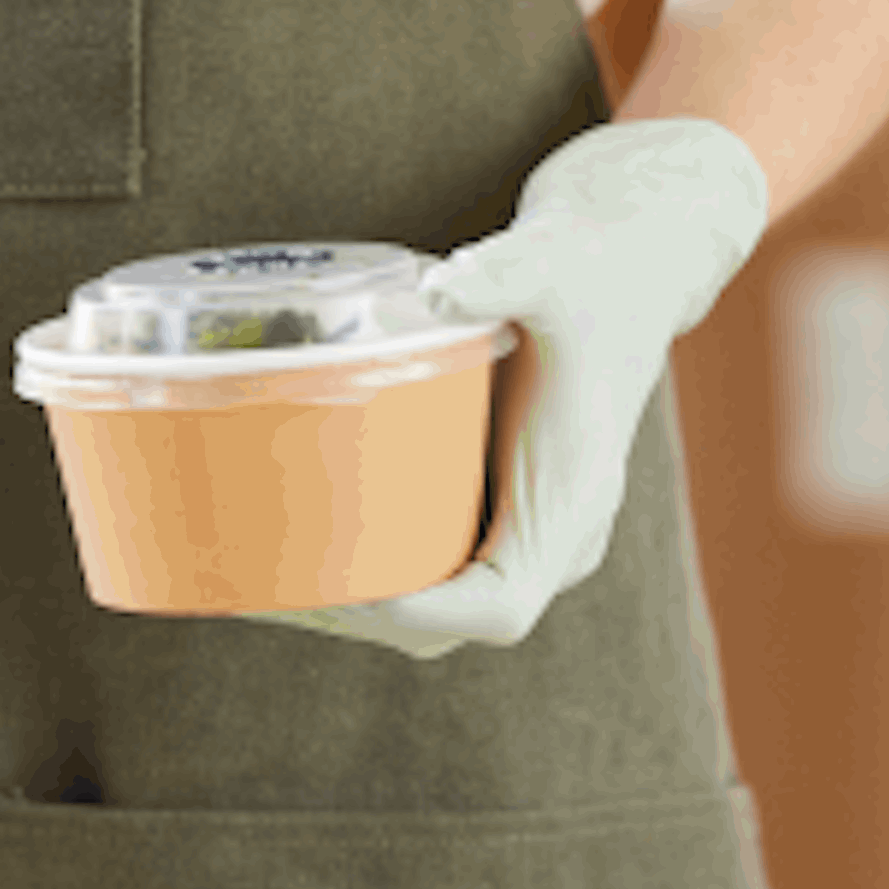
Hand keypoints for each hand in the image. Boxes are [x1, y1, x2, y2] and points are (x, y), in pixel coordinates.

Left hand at [261, 118, 769, 660]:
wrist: (623, 273)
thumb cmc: (587, 270)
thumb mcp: (552, 263)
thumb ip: (504, 274)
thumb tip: (438, 288)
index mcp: (570, 498)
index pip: (501, 607)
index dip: (420, 613)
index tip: (345, 586)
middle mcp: (555, 536)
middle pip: (451, 625)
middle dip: (360, 618)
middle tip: (267, 582)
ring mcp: (528, 535)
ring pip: (439, 613)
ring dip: (354, 606)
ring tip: (265, 573)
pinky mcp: (500, 517)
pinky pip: (436, 574)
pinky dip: (371, 574)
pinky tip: (300, 546)